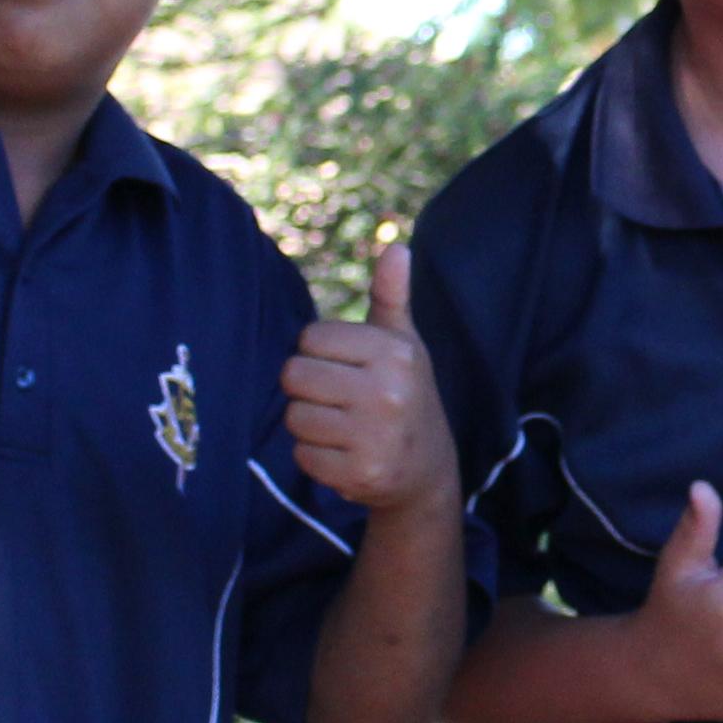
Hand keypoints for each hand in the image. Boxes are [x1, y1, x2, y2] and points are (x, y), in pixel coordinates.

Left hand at [284, 244, 458, 515]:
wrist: (427, 470)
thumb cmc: (405, 394)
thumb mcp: (403, 344)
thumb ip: (391, 296)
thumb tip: (397, 248)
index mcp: (395, 352)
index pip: (310, 338)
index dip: (319, 353)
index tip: (346, 369)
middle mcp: (388, 392)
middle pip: (294, 375)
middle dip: (308, 389)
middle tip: (338, 401)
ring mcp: (376, 436)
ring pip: (294, 417)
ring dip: (309, 425)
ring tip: (343, 428)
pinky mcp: (361, 474)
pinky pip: (302, 455)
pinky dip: (315, 458)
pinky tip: (345, 455)